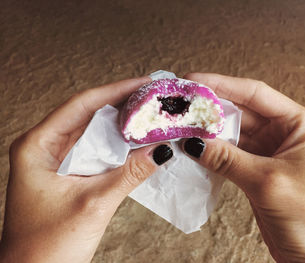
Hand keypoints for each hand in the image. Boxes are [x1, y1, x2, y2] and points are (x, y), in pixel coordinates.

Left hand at [0, 77, 172, 262]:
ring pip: (93, 132)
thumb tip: (161, 150)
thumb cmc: (47, 247)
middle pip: (88, 114)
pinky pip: (95, 151)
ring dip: (120, 124)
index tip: (143, 83)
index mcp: (36, 146)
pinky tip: (136, 141)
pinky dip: (117, 145)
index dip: (115, 91)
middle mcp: (44, 147)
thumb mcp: (93, 204)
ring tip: (148, 112)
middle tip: (151, 96)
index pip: (81, 105)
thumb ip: (129, 174)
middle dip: (121, 104)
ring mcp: (55, 160)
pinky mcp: (68, 174)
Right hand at [183, 73, 304, 261]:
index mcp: (299, 124)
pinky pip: (230, 155)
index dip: (223, 84)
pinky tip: (193, 149)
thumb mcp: (267, 180)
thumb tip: (192, 142)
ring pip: (233, 134)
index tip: (194, 80)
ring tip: (181, 126)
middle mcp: (284, 133)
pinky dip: (212, 152)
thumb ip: (227, 159)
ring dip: (208, 132)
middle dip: (211, 108)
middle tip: (181, 105)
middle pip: (241, 112)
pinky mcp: (258, 171)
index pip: (255, 94)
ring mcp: (269, 152)